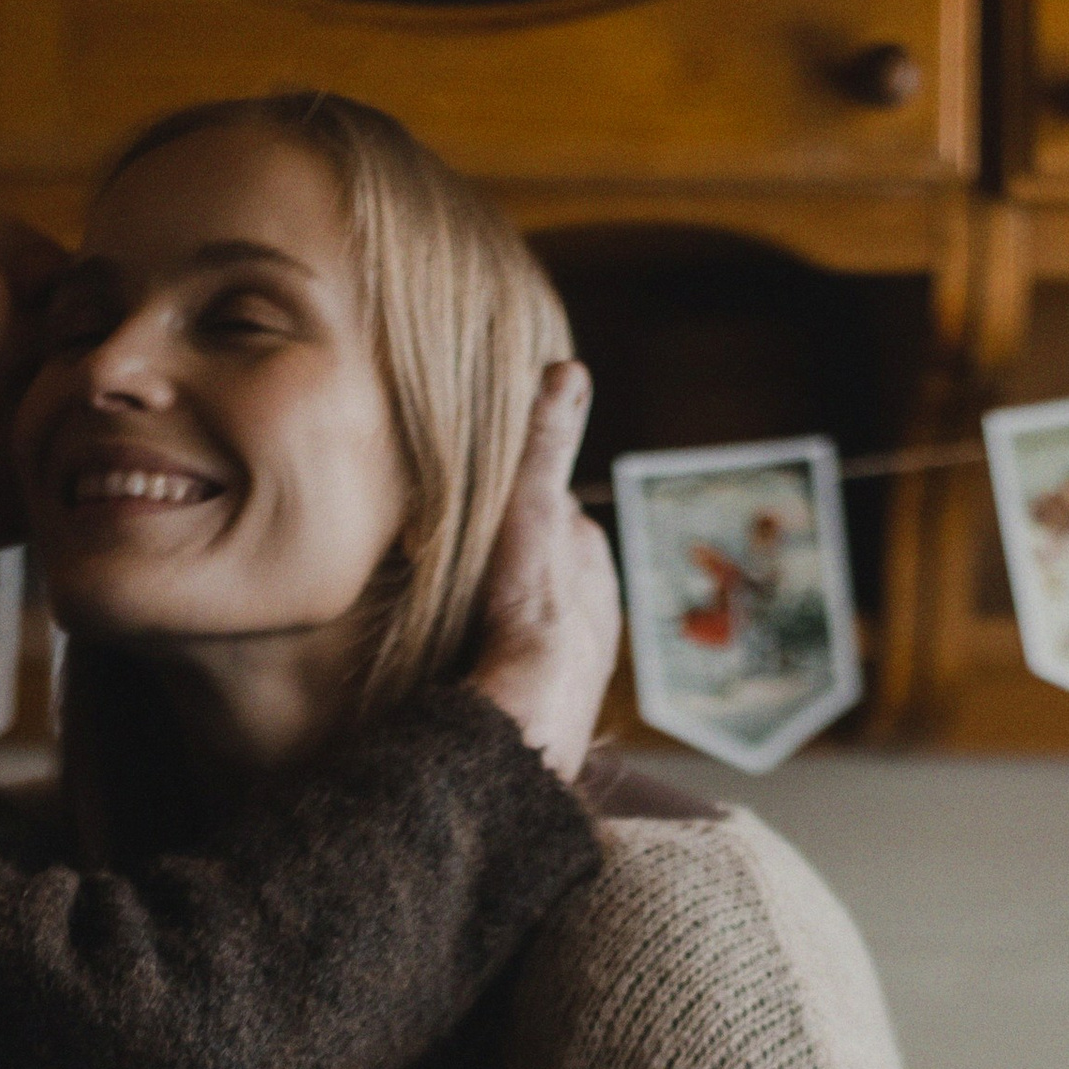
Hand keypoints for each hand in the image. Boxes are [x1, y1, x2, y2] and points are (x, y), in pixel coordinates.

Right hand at [466, 359, 623, 786]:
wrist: (534, 697)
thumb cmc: (532, 596)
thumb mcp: (534, 503)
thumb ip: (547, 441)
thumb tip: (568, 370)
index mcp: (590, 553)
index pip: (556, 514)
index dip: (523, 508)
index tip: (490, 508)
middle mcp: (596, 601)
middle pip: (552, 568)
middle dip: (523, 564)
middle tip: (475, 568)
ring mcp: (582, 652)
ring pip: (543, 618)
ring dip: (515, 615)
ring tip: (472, 619)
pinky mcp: (559, 697)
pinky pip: (533, 667)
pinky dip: (512, 659)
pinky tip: (482, 664)